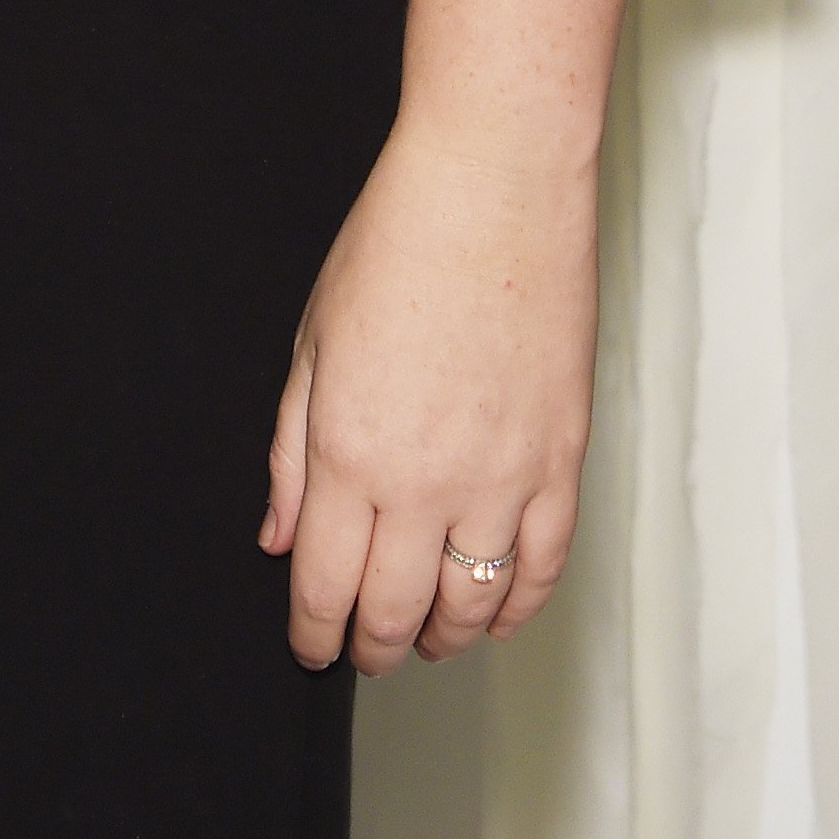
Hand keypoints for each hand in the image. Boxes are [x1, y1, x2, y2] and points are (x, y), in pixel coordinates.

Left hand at [260, 118, 597, 668]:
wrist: (494, 187)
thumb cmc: (397, 243)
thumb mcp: (313, 341)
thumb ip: (291, 452)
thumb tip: (279, 538)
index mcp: (350, 451)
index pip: (325, 585)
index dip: (314, 631)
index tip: (310, 643)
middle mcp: (425, 482)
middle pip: (394, 611)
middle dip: (371, 646)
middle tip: (363, 651)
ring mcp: (501, 478)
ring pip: (470, 607)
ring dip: (442, 636)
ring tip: (425, 636)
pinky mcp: (560, 461)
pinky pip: (541, 567)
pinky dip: (516, 607)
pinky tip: (494, 614)